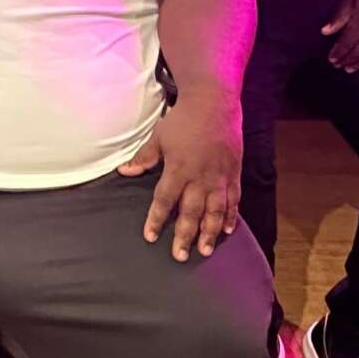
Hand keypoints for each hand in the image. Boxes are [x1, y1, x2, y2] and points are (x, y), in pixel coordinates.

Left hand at [118, 87, 241, 260]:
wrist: (215, 101)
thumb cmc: (184, 118)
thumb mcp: (159, 136)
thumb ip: (144, 157)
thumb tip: (125, 171)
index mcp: (178, 169)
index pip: (164, 200)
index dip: (156, 219)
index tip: (150, 237)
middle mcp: (199, 177)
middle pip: (191, 212)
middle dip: (184, 236)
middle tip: (180, 256)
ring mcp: (219, 177)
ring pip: (215, 211)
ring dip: (209, 233)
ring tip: (205, 251)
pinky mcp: (234, 172)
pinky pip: (233, 199)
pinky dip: (230, 216)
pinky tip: (227, 230)